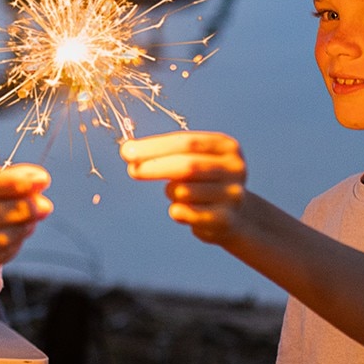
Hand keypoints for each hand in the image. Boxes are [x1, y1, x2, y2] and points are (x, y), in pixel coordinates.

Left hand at [120, 132, 248, 245]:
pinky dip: (176, 211)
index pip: (186, 142)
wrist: (237, 216)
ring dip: (170, 192)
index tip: (127, 151)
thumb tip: (129, 150)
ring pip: (183, 192)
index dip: (155, 147)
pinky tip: (182, 211)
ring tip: (177, 194)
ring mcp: (233, 195)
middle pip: (187, 166)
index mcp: (226, 147)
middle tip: (132, 170)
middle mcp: (234, 169)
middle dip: (154, 167)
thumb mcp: (194, 160)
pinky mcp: (226, 220)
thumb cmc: (204, 182)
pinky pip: (187, 213)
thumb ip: (165, 153)